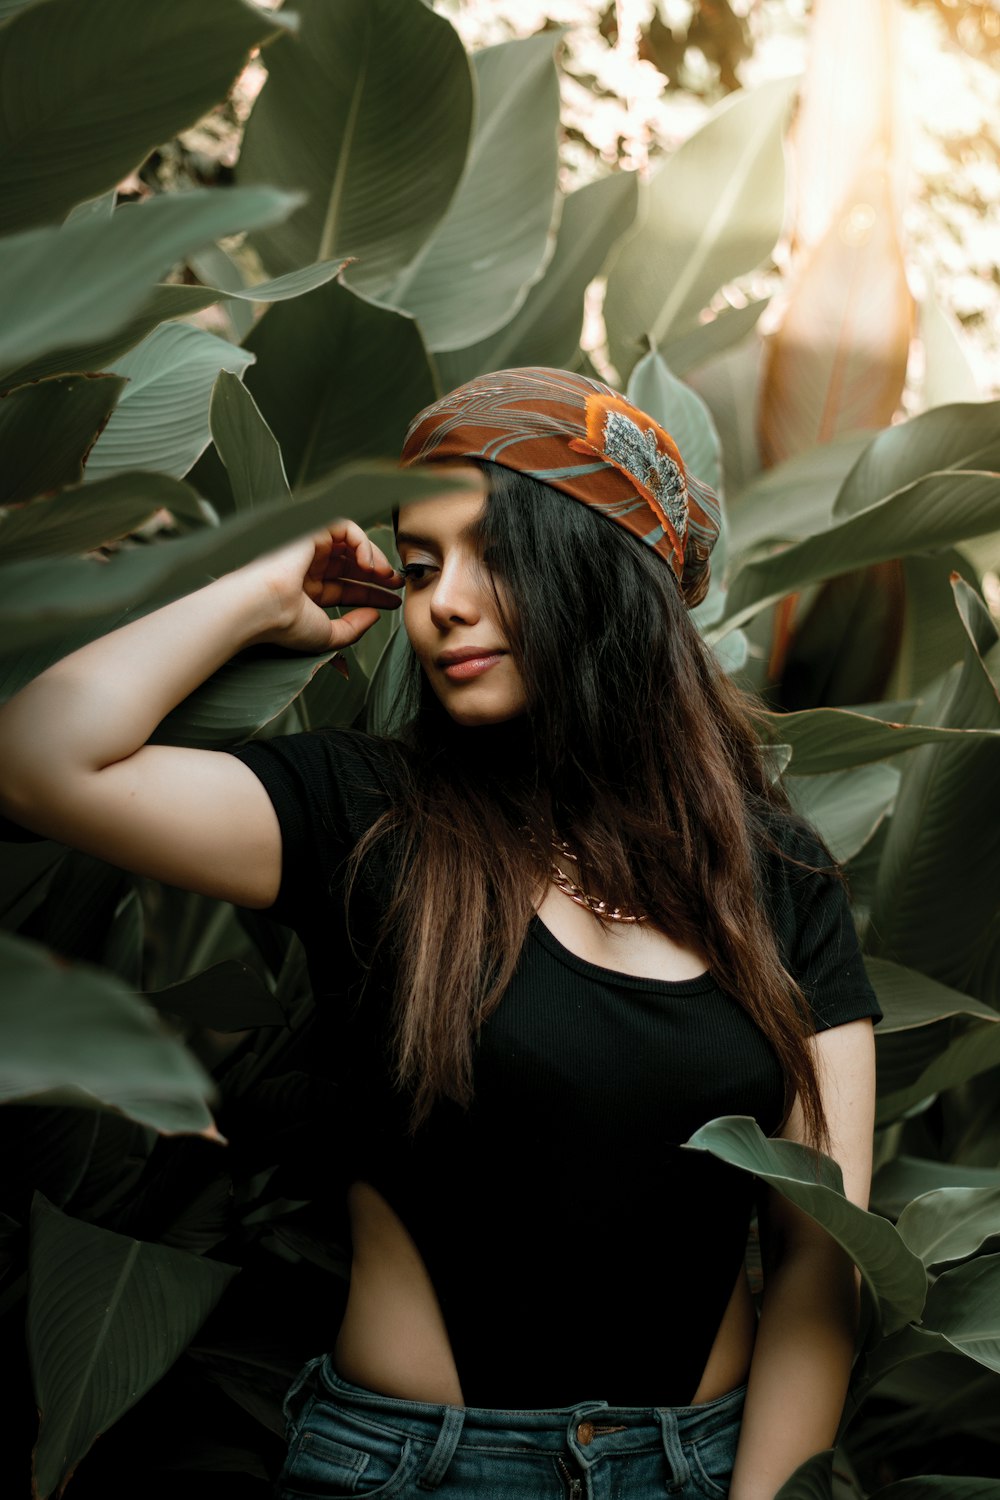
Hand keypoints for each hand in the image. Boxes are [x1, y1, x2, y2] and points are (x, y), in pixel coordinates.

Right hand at [247, 518, 403, 654]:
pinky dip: (361, 542)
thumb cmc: (287, 625)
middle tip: (397, 583)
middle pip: (352, 565)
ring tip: (385, 575)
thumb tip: (374, 615)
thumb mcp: (328, 635)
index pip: (348, 587)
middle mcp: (308, 568)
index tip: (394, 601)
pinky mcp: (310, 532)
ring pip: (351, 544)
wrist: (264, 608)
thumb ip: (353, 629)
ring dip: (373, 557)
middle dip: (379, 573)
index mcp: (309, 590)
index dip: (374, 594)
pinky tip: (368, 564)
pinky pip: (344, 528)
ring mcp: (309, 549)